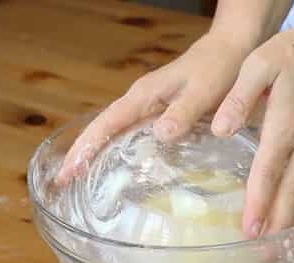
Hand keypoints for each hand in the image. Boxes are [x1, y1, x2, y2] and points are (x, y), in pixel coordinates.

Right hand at [55, 33, 251, 184]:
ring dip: (95, 152)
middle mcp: (140, 100)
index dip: (85, 149)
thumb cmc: (219, 68)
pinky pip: (131, 132)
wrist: (231, 49)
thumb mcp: (204, 91)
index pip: (106, 124)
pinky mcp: (159, 111)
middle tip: (62, 183)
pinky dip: (117, 148)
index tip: (67, 172)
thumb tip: (159, 134)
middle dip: (81, 154)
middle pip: (102, 129)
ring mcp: (148, 105)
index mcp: (144, 96)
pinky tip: (117, 167)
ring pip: (114, 131)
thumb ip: (183, 112)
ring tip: (80, 181)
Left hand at [211, 26, 293, 237]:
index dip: (259, 203)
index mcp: (285, 125)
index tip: (250, 229)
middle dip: (277, 226)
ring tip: (285, 253)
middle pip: (292, 192)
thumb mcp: (259, 63)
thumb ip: (238, 96)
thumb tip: (221, 129)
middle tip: (264, 256)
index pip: (269, 172)